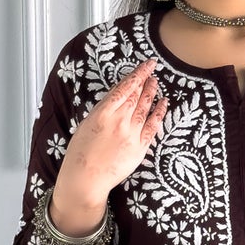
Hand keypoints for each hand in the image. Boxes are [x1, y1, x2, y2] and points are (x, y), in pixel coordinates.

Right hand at [63, 56, 167, 197]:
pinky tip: (164, 103)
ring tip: (156, 83)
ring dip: (152, 93)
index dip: (137, 74)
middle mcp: (119, 121)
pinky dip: (159, 113)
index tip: (146, 65)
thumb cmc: (81, 154)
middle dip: (145, 81)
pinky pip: (153, 126)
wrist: (86, 179)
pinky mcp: (140, 148)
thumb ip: (103, 110)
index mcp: (102, 113)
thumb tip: (116, 98)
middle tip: (152, 71)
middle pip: (136, 95)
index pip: (124, 88)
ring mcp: (131, 134)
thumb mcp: (86, 125)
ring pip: (145, 108)